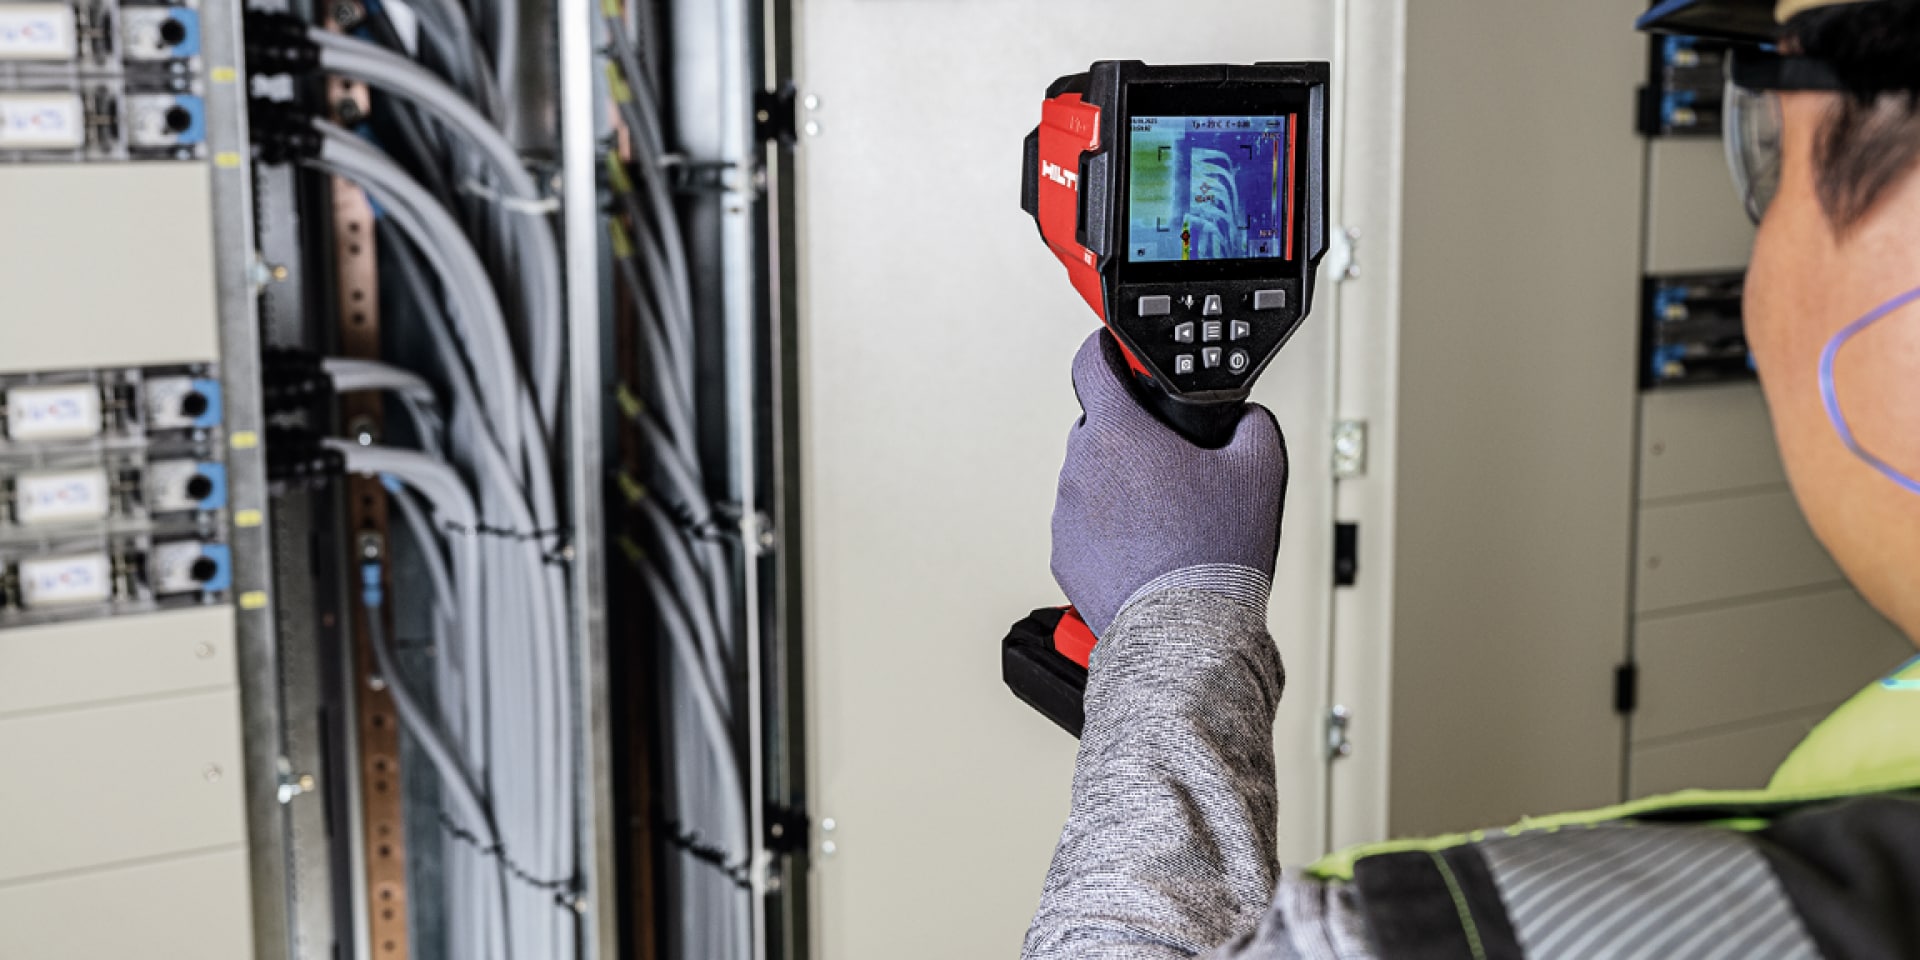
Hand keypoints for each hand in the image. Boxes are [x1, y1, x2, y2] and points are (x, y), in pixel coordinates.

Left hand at [1050, 332, 1287, 635]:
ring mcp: (1065, 514)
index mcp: (1118, 433)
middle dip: (1131, 438)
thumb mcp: (1260, 470)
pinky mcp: (1063, 555)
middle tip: (1171, 465)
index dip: (1106, 349)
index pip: (1091, 361)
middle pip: (1100, 428)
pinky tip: (1147, 548)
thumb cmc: (1213, 554)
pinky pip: (1085, 526)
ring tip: (1166, 519)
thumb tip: (1244, 419)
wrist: (1185, 628)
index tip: (1114, 350)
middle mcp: (1080, 468)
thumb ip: (1251, 424)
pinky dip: (1109, 530)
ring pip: (1092, 480)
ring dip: (1120, 488)